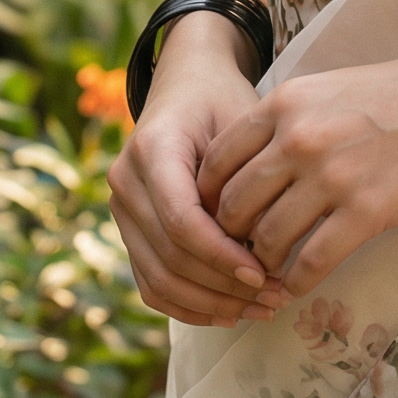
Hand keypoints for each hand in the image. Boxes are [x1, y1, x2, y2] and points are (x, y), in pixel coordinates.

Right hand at [108, 20, 290, 326]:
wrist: (187, 85)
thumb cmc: (223, 100)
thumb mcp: (242, 121)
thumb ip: (244, 179)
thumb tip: (258, 249)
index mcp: (152, 148)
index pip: (181, 220)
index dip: (221, 255)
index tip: (264, 273)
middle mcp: (125, 182)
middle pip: (170, 256)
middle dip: (224, 286)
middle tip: (276, 298)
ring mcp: (121, 209)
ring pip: (159, 279)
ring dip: (211, 304)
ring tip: (262, 309)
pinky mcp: (129, 230)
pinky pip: (152, 283)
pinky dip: (189, 306)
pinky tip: (230, 312)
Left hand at [197, 53, 397, 299]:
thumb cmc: (390, 97)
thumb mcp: (322, 89)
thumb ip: (281, 121)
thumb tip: (243, 168)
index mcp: (283, 105)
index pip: (217, 161)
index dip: (207, 197)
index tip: (216, 215)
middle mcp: (298, 139)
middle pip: (234, 205)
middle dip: (230, 236)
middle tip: (239, 249)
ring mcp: (331, 177)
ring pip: (268, 238)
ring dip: (262, 262)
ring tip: (269, 269)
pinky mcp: (364, 212)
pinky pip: (312, 261)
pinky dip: (296, 281)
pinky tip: (297, 284)